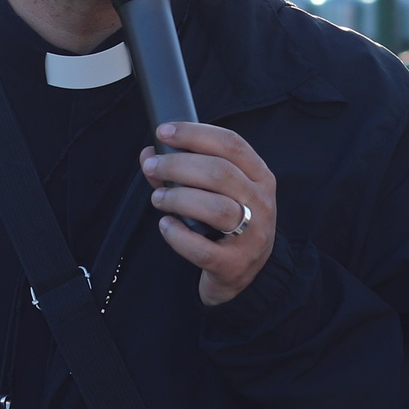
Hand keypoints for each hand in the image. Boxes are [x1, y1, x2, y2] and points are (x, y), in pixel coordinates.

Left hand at [142, 122, 274, 307]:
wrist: (245, 276)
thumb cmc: (225, 224)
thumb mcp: (215, 192)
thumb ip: (182, 172)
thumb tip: (147, 154)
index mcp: (260, 177)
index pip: (231, 144)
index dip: (194, 133)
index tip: (163, 131)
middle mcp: (261, 204)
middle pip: (220, 173)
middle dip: (178, 165)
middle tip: (152, 166)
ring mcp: (252, 236)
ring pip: (215, 208)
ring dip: (178, 198)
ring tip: (158, 198)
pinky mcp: (234, 265)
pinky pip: (202, 249)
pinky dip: (177, 235)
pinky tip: (166, 226)